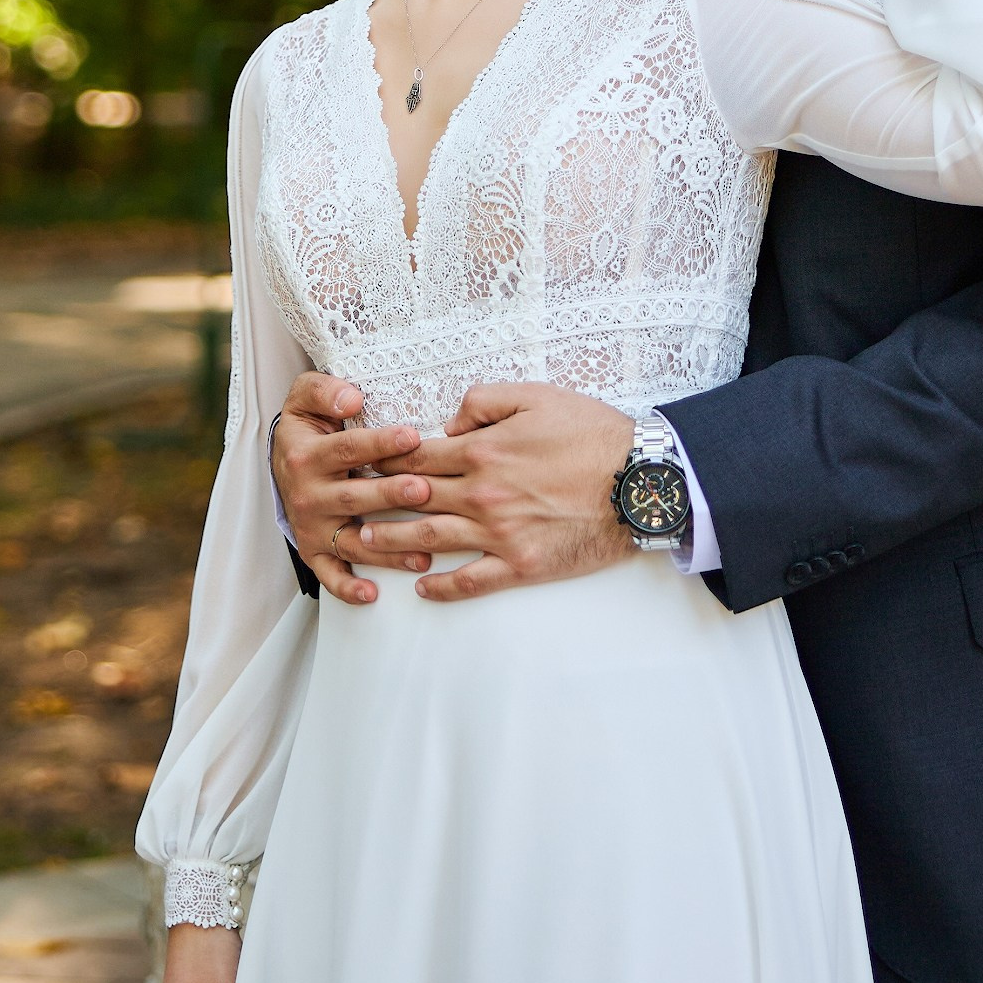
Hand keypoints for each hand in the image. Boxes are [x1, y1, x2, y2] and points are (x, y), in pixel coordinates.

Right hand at [271, 371, 436, 603]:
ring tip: (422, 552)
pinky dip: (348, 587)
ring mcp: (312, 527)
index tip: (413, 437)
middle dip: (391, 495)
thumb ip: (325, 390)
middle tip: (423, 490)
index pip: (349, 448)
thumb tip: (351, 399)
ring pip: (352, 541)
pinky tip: (373, 594)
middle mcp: (308, 494)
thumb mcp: (305, 397)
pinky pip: (330, 574)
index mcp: (308, 455)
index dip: (381, 443)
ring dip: (386, 549)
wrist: (284, 461)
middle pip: (355, 496)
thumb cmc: (309, 426)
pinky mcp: (314, 551)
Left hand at [346, 382, 633, 602]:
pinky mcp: (521, 564)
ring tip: (363, 542)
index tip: (357, 461)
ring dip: (392, 542)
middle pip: (413, 498)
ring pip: (430, 541)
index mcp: (481, 450)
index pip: (416, 455)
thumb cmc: (591, 433)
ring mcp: (499, 534)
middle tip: (342, 504)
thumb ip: (483, 402)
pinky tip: (422, 587)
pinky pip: (471, 581)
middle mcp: (482, 494)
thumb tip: (448, 425)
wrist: (640, 481)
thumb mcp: (536, 396)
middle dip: (373, 500)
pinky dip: (442, 586)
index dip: (382, 457)